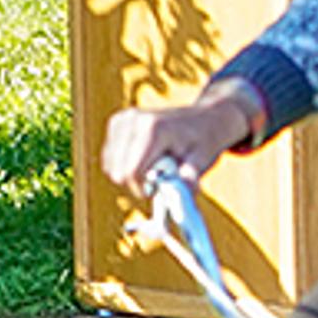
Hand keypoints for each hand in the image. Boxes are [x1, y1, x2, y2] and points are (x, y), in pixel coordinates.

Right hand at [103, 80, 263, 194]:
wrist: (208, 118)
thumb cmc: (205, 141)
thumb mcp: (203, 161)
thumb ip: (189, 180)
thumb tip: (182, 199)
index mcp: (153, 129)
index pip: (130, 173)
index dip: (143, 189)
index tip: (161, 189)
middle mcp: (133, 120)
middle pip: (116, 171)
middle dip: (138, 181)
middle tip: (163, 173)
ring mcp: (122, 119)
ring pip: (110, 166)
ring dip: (132, 173)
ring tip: (158, 161)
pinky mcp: (117, 122)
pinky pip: (110, 158)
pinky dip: (125, 164)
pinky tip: (147, 156)